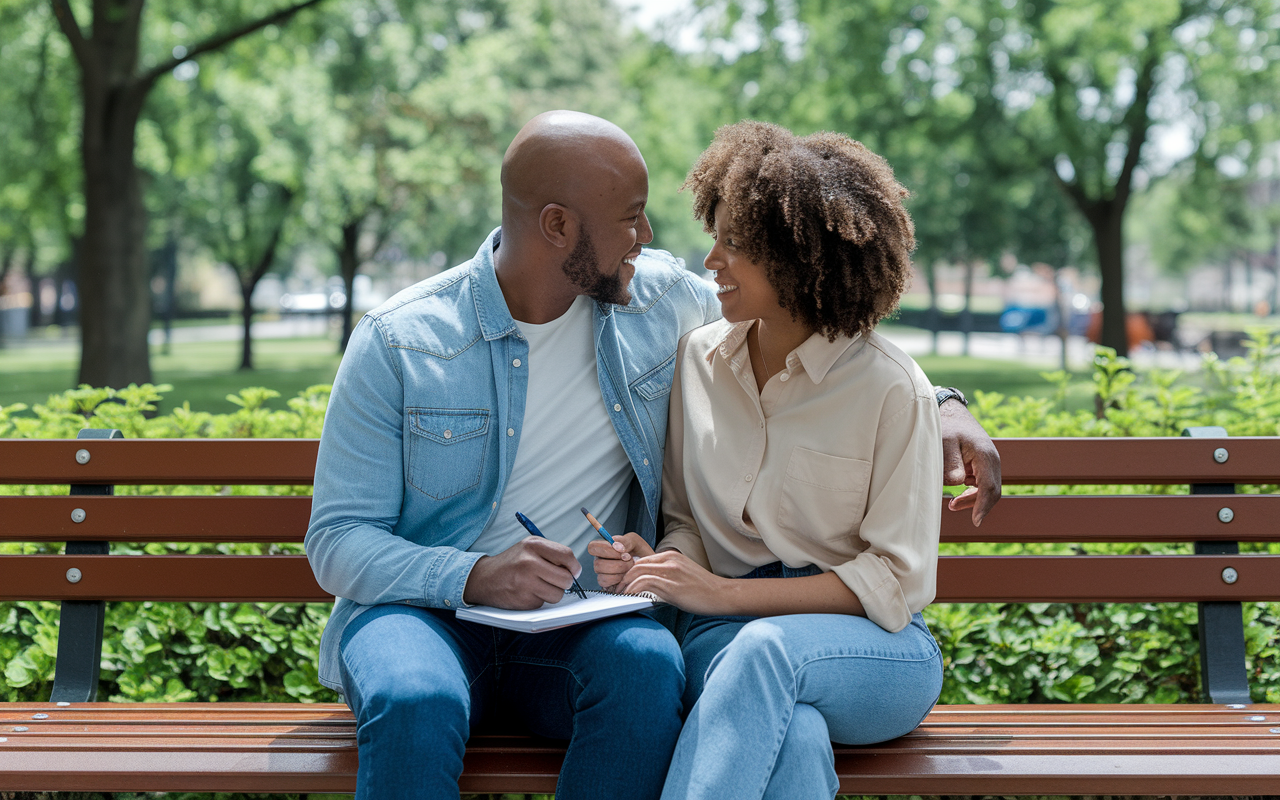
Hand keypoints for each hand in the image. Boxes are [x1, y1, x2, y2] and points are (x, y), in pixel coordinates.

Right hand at [463, 537, 581, 608]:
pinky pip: (544, 603)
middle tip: (556, 580)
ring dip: (553, 592)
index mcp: (533, 545)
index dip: (574, 566)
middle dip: (565, 582)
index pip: (567, 556)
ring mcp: (525, 582)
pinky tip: (528, 592)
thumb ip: (552, 553)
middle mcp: (529, 562)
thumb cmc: (512, 562)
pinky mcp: (523, 600)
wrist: (484, 578)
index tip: (573, 571)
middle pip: (566, 579)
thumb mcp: (529, 547)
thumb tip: (575, 570)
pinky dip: (540, 599)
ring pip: (558, 594)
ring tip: (540, 585)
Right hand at [588, 532, 653, 591]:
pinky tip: (625, 576)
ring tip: (630, 568)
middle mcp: (601, 561)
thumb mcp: (635, 541)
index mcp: (604, 548)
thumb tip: (615, 546)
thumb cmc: (640, 553)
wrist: (648, 567)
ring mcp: (603, 574)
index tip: (621, 550)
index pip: (592, 547)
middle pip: (597, 563)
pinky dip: (618, 580)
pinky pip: (606, 583)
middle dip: (618, 563)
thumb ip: (625, 540)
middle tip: (629, 560)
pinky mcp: (607, 585)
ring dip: (620, 571)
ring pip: (602, 574)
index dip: (605, 549)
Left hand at [618, 550, 728, 614]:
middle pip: (636, 564)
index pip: (642, 560)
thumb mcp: (682, 575)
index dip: (629, 571)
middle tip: (617, 589)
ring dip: (624, 585)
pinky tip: (630, 597)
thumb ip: (666, 575)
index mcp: (672, 556)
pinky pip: (644, 583)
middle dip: (623, 578)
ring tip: (620, 595)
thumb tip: (648, 586)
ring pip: (637, 572)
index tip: (623, 582)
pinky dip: (633, 590)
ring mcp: (670, 571)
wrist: (721, 594)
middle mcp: (669, 560)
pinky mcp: (670, 585)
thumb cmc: (703, 589)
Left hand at [939, 399, 1001, 525]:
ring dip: (973, 499)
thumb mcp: (944, 442)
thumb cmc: (946, 426)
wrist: (950, 411)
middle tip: (951, 506)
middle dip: (976, 504)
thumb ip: (950, 463)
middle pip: (992, 491)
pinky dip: (972, 492)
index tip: (975, 521)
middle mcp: (992, 460)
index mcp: (986, 455)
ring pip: (987, 489)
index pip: (990, 487)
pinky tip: (958, 495)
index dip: (983, 506)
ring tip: (952, 504)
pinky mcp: (982, 464)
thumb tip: (956, 483)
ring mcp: (989, 462)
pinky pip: (982, 483)